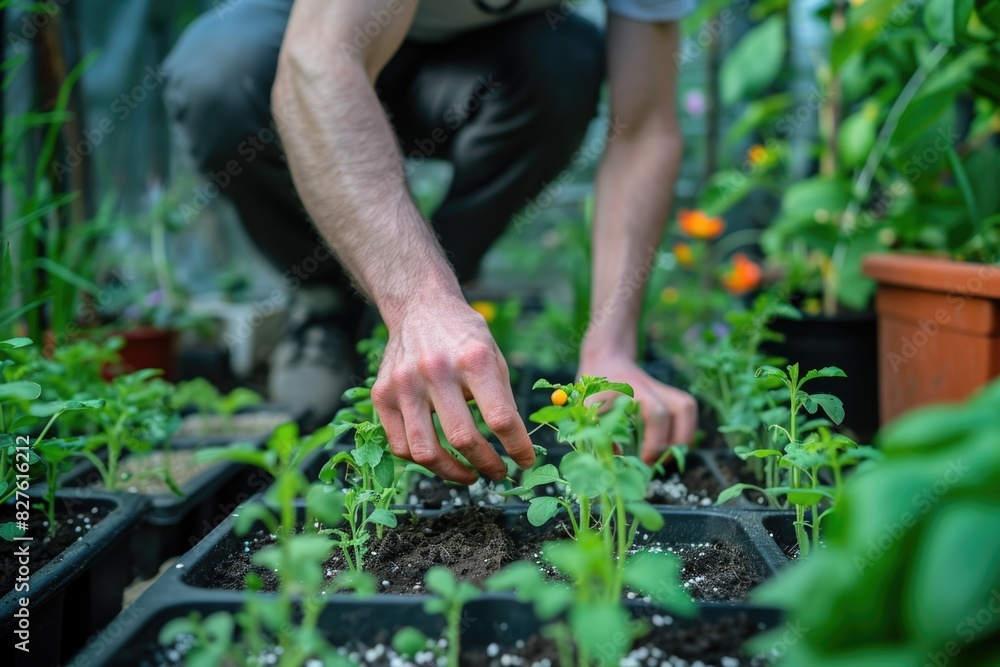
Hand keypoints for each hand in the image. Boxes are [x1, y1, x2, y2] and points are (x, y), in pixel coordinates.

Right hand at [372, 294, 534, 482]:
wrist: (419, 307)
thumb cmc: (463, 336)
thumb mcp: (493, 356)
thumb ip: (503, 399)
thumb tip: (516, 446)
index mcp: (473, 359)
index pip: (500, 417)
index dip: (517, 447)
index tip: (526, 461)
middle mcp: (436, 370)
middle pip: (462, 438)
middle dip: (487, 465)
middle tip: (498, 472)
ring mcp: (404, 384)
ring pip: (425, 451)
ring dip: (453, 473)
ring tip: (469, 475)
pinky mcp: (381, 395)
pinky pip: (400, 445)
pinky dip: (422, 460)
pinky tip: (439, 458)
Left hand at [577, 354, 696, 464]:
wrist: (605, 360)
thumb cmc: (594, 386)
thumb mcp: (586, 406)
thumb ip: (597, 430)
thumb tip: (617, 456)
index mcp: (632, 390)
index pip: (656, 413)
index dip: (655, 441)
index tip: (644, 461)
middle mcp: (652, 387)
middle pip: (682, 408)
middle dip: (677, 440)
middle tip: (659, 462)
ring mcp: (662, 388)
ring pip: (688, 407)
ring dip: (685, 435)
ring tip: (669, 455)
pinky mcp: (668, 394)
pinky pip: (686, 411)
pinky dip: (685, 429)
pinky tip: (670, 445)